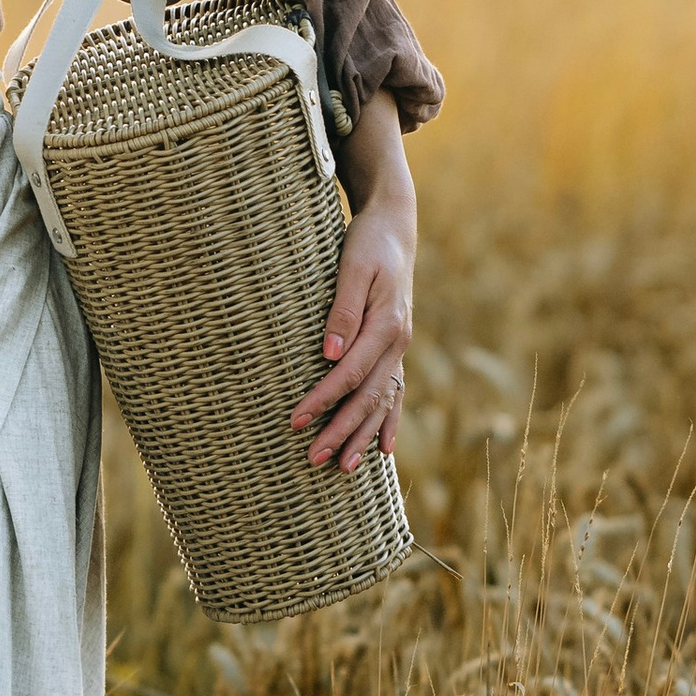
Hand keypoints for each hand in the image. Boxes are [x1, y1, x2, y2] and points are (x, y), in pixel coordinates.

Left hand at [290, 191, 415, 474]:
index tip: (295, 420)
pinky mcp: (394, 347)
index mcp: (386, 325)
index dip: (322, 399)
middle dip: (341, 430)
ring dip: (363, 435)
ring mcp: (399, 347)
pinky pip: (394, 392)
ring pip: (382, 401)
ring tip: (344, 467)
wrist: (394, 227)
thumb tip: (328, 354)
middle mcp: (397, 342)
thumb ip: (343, 310)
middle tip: (313, 459)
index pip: (349, 373)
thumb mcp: (352, 267)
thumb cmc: (368, 243)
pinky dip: (388, 420)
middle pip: (367, 397)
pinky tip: (383, 447)